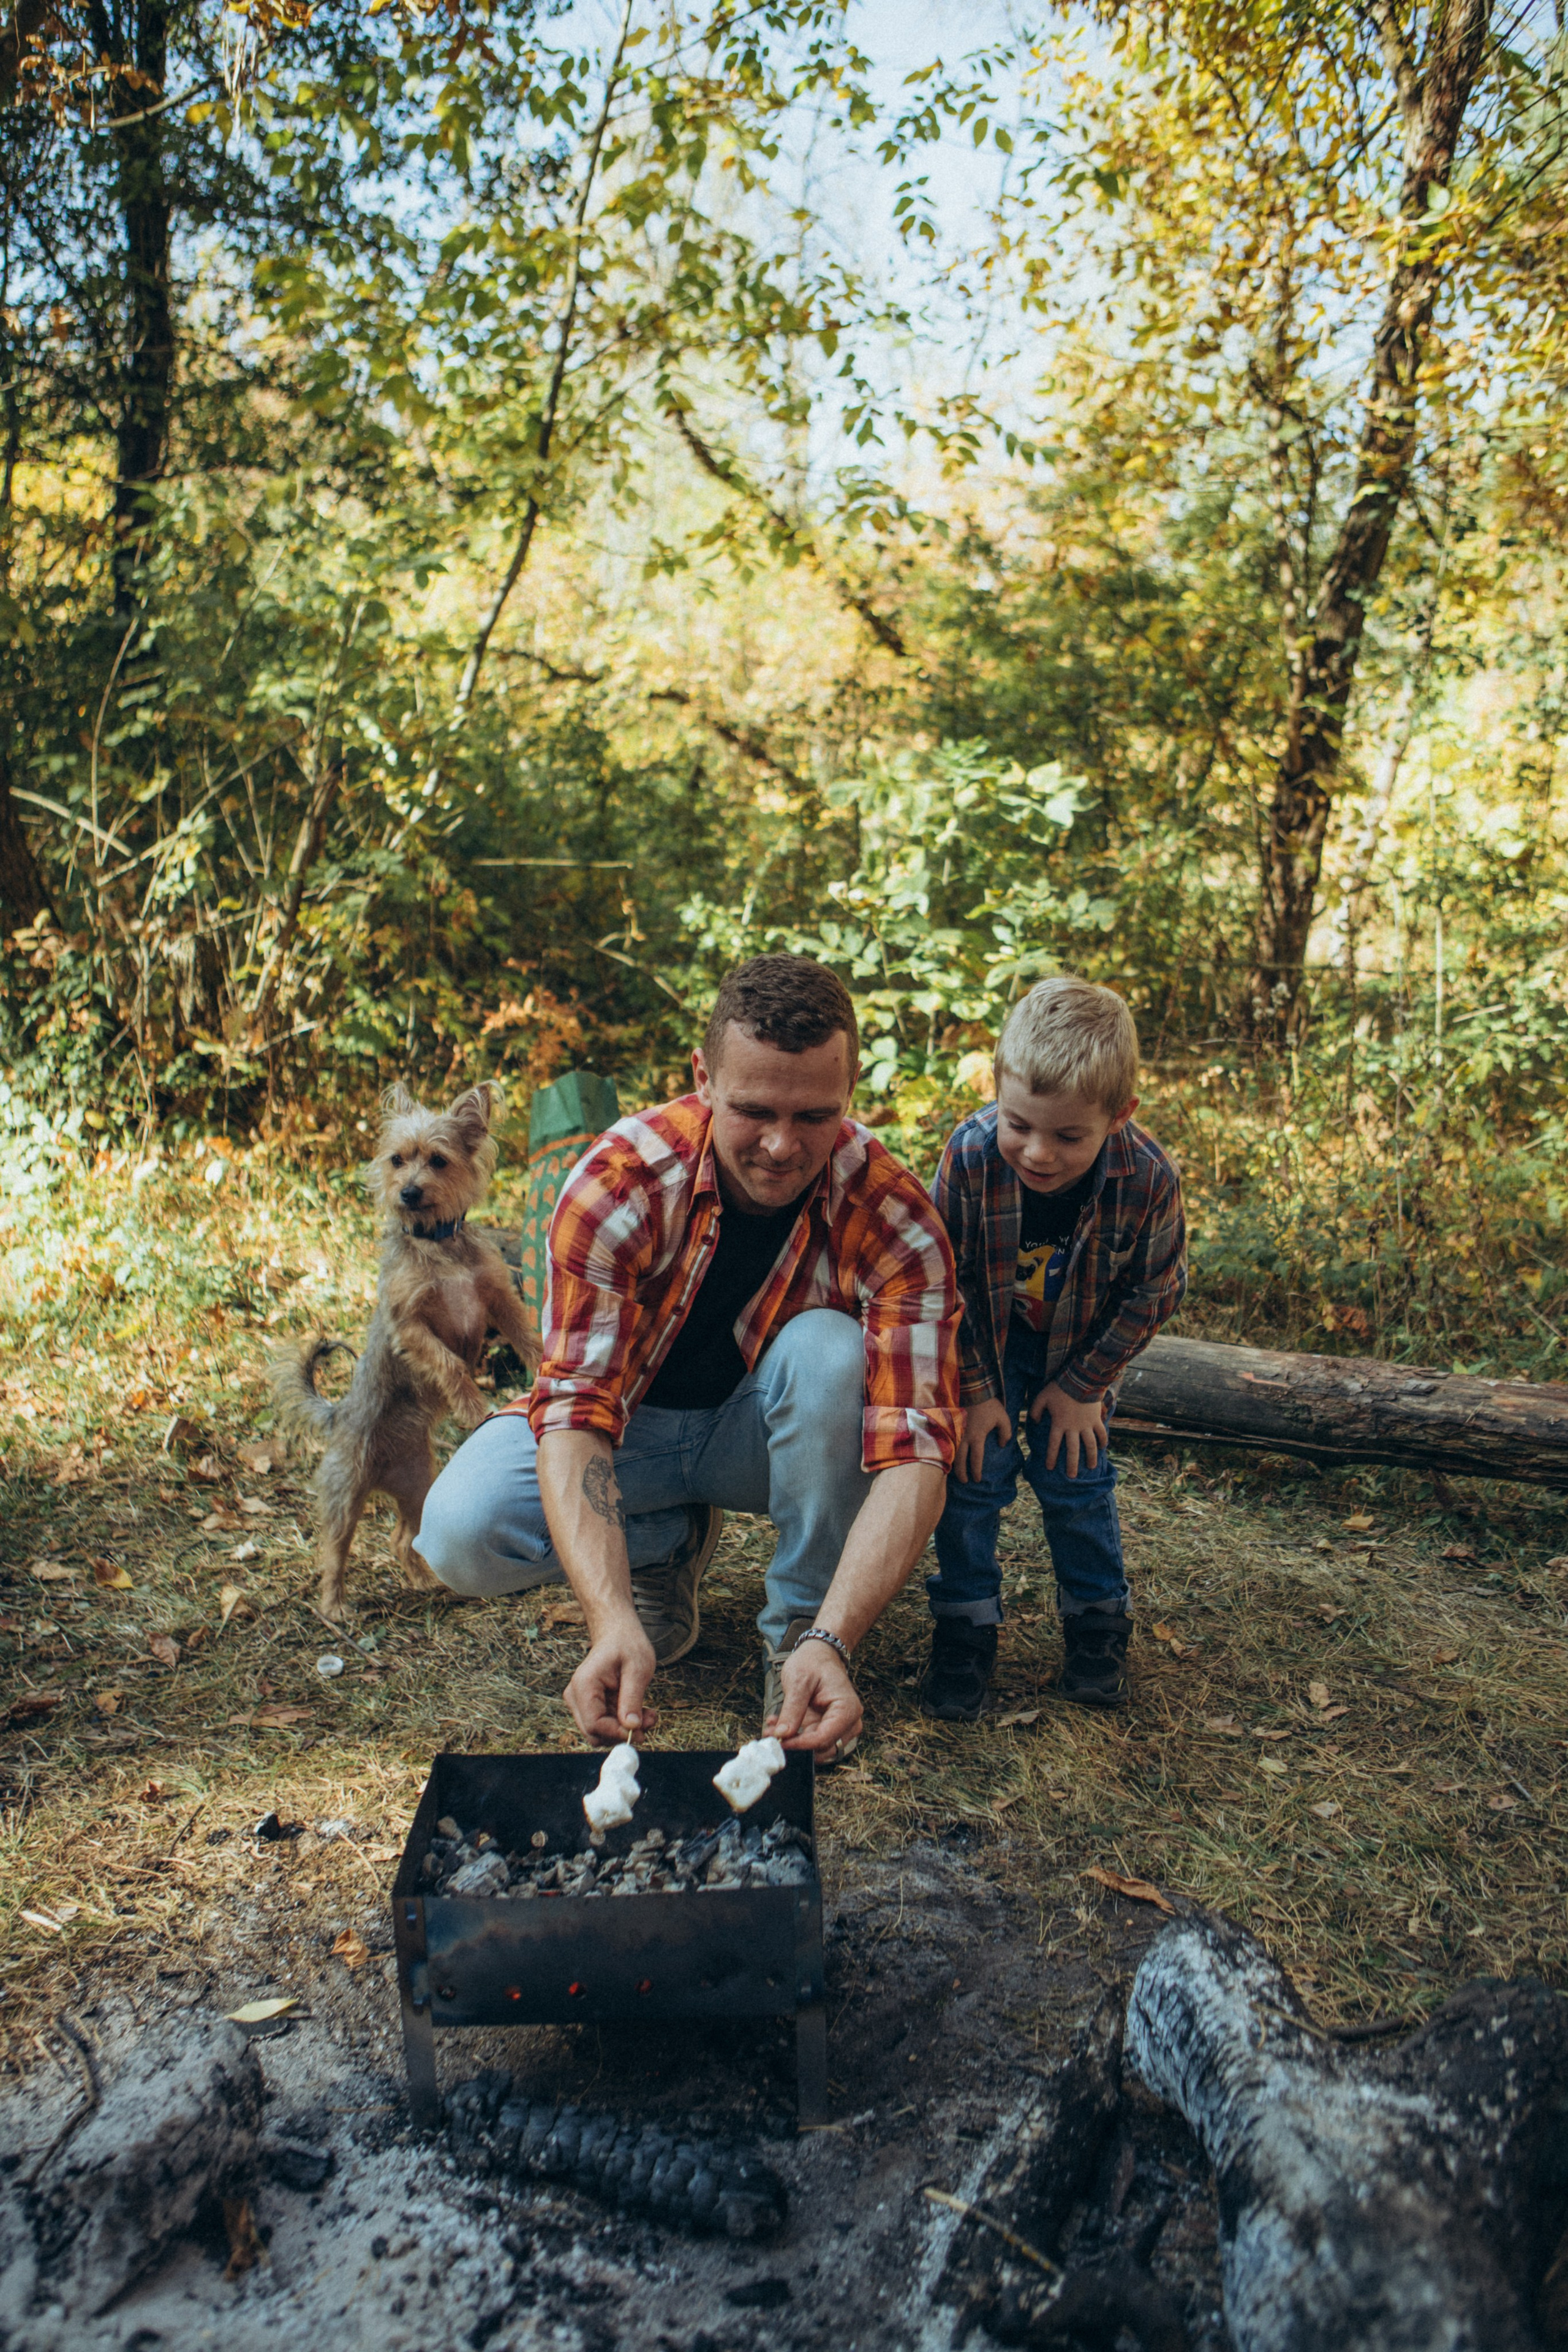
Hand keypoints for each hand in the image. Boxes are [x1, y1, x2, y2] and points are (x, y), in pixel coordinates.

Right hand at [564, 1615, 659, 1746]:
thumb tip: (631, 1727)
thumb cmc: (627, 1646)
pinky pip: (605, 1726)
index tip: (641, 1731)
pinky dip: (623, 1724)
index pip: (594, 1724)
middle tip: (649, 1723)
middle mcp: (576, 1696)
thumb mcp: (637, 1668)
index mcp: (585, 1684)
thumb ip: (632, 1698)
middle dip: (621, 1733)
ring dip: (625, 1730)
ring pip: (600, 1733)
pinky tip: (641, 1713)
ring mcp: (580, 1703)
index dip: (617, 1733)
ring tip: (649, 1715)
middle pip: (594, 1733)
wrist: (618, 1635)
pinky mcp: (589, 1706)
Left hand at [765, 1641, 862, 1755]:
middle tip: (771, 1736)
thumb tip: (782, 1735)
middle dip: (796, 1745)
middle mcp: (848, 1722)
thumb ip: (792, 1710)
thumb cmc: (813, 1662)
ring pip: (816, 1747)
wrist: (819, 1653)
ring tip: (772, 1729)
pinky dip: (794, 1736)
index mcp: (847, 1709)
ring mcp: (839, 1726)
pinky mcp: (827, 1727)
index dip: (800, 1744)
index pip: (824, 1738)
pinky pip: (811, 1740)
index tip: (779, 1742)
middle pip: (823, 1748)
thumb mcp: (799, 1682)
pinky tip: (778, 1725)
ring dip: (793, 1741)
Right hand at [954, 1396, 1011, 1481]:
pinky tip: (951, 1457)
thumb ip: (1006, 1433)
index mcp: (977, 1437)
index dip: (976, 1470)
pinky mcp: (952, 1426)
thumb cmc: (990, 1405)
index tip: (977, 1479)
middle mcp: (964, 1437)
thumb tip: (1001, 1445)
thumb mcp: (1003, 1419)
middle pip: (960, 1460)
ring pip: (952, 1452)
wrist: (974, 1390)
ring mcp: (956, 1432)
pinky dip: (950, 1453)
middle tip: (965, 1481)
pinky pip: (949, 1443)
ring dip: (954, 1464)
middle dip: (962, 1472)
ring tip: (956, 1472)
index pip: (976, 1459)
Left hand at [1028, 1380, 1108, 1475]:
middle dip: (1072, 1464)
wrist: (1080, 1379)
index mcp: (1059, 1424)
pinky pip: (1101, 1433)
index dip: (1052, 1457)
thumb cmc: (1059, 1388)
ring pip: (1089, 1445)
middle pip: (1073, 1450)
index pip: (1054, 1444)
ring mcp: (1086, 1425)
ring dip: (1090, 1457)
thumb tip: (1034, 1422)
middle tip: (1071, 1476)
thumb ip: (1035, 1410)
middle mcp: (1073, 1428)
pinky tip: (1103, 1448)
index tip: (1050, 1468)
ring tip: (1091, 1467)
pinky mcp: (1096, 1419)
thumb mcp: (1042, 1397)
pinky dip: (1103, 1441)